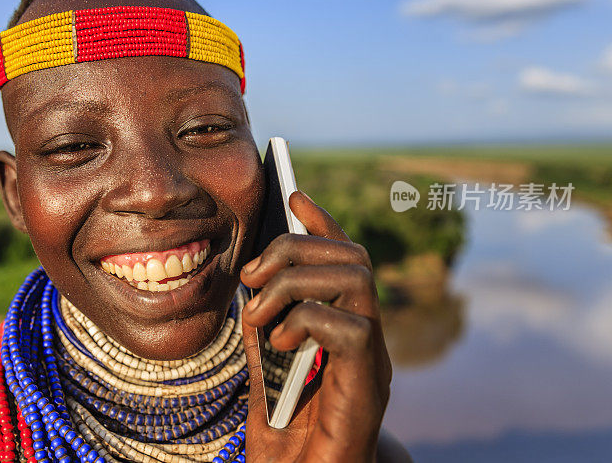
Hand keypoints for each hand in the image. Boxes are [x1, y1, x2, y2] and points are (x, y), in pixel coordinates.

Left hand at [240, 191, 391, 462]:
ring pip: (355, 280)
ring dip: (296, 282)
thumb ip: (263, 319)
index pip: (344, 258)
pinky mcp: (369, 385)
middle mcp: (367, 335)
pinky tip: (278, 342)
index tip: (294, 194)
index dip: (323, 223)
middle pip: (352, 257)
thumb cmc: (283, 429)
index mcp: (344, 325)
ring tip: (260, 311)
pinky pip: (350, 327)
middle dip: (297, 248)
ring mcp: (373, 359)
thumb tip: (250, 276)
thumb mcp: (263, 362)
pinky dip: (305, 321)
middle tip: (252, 274)